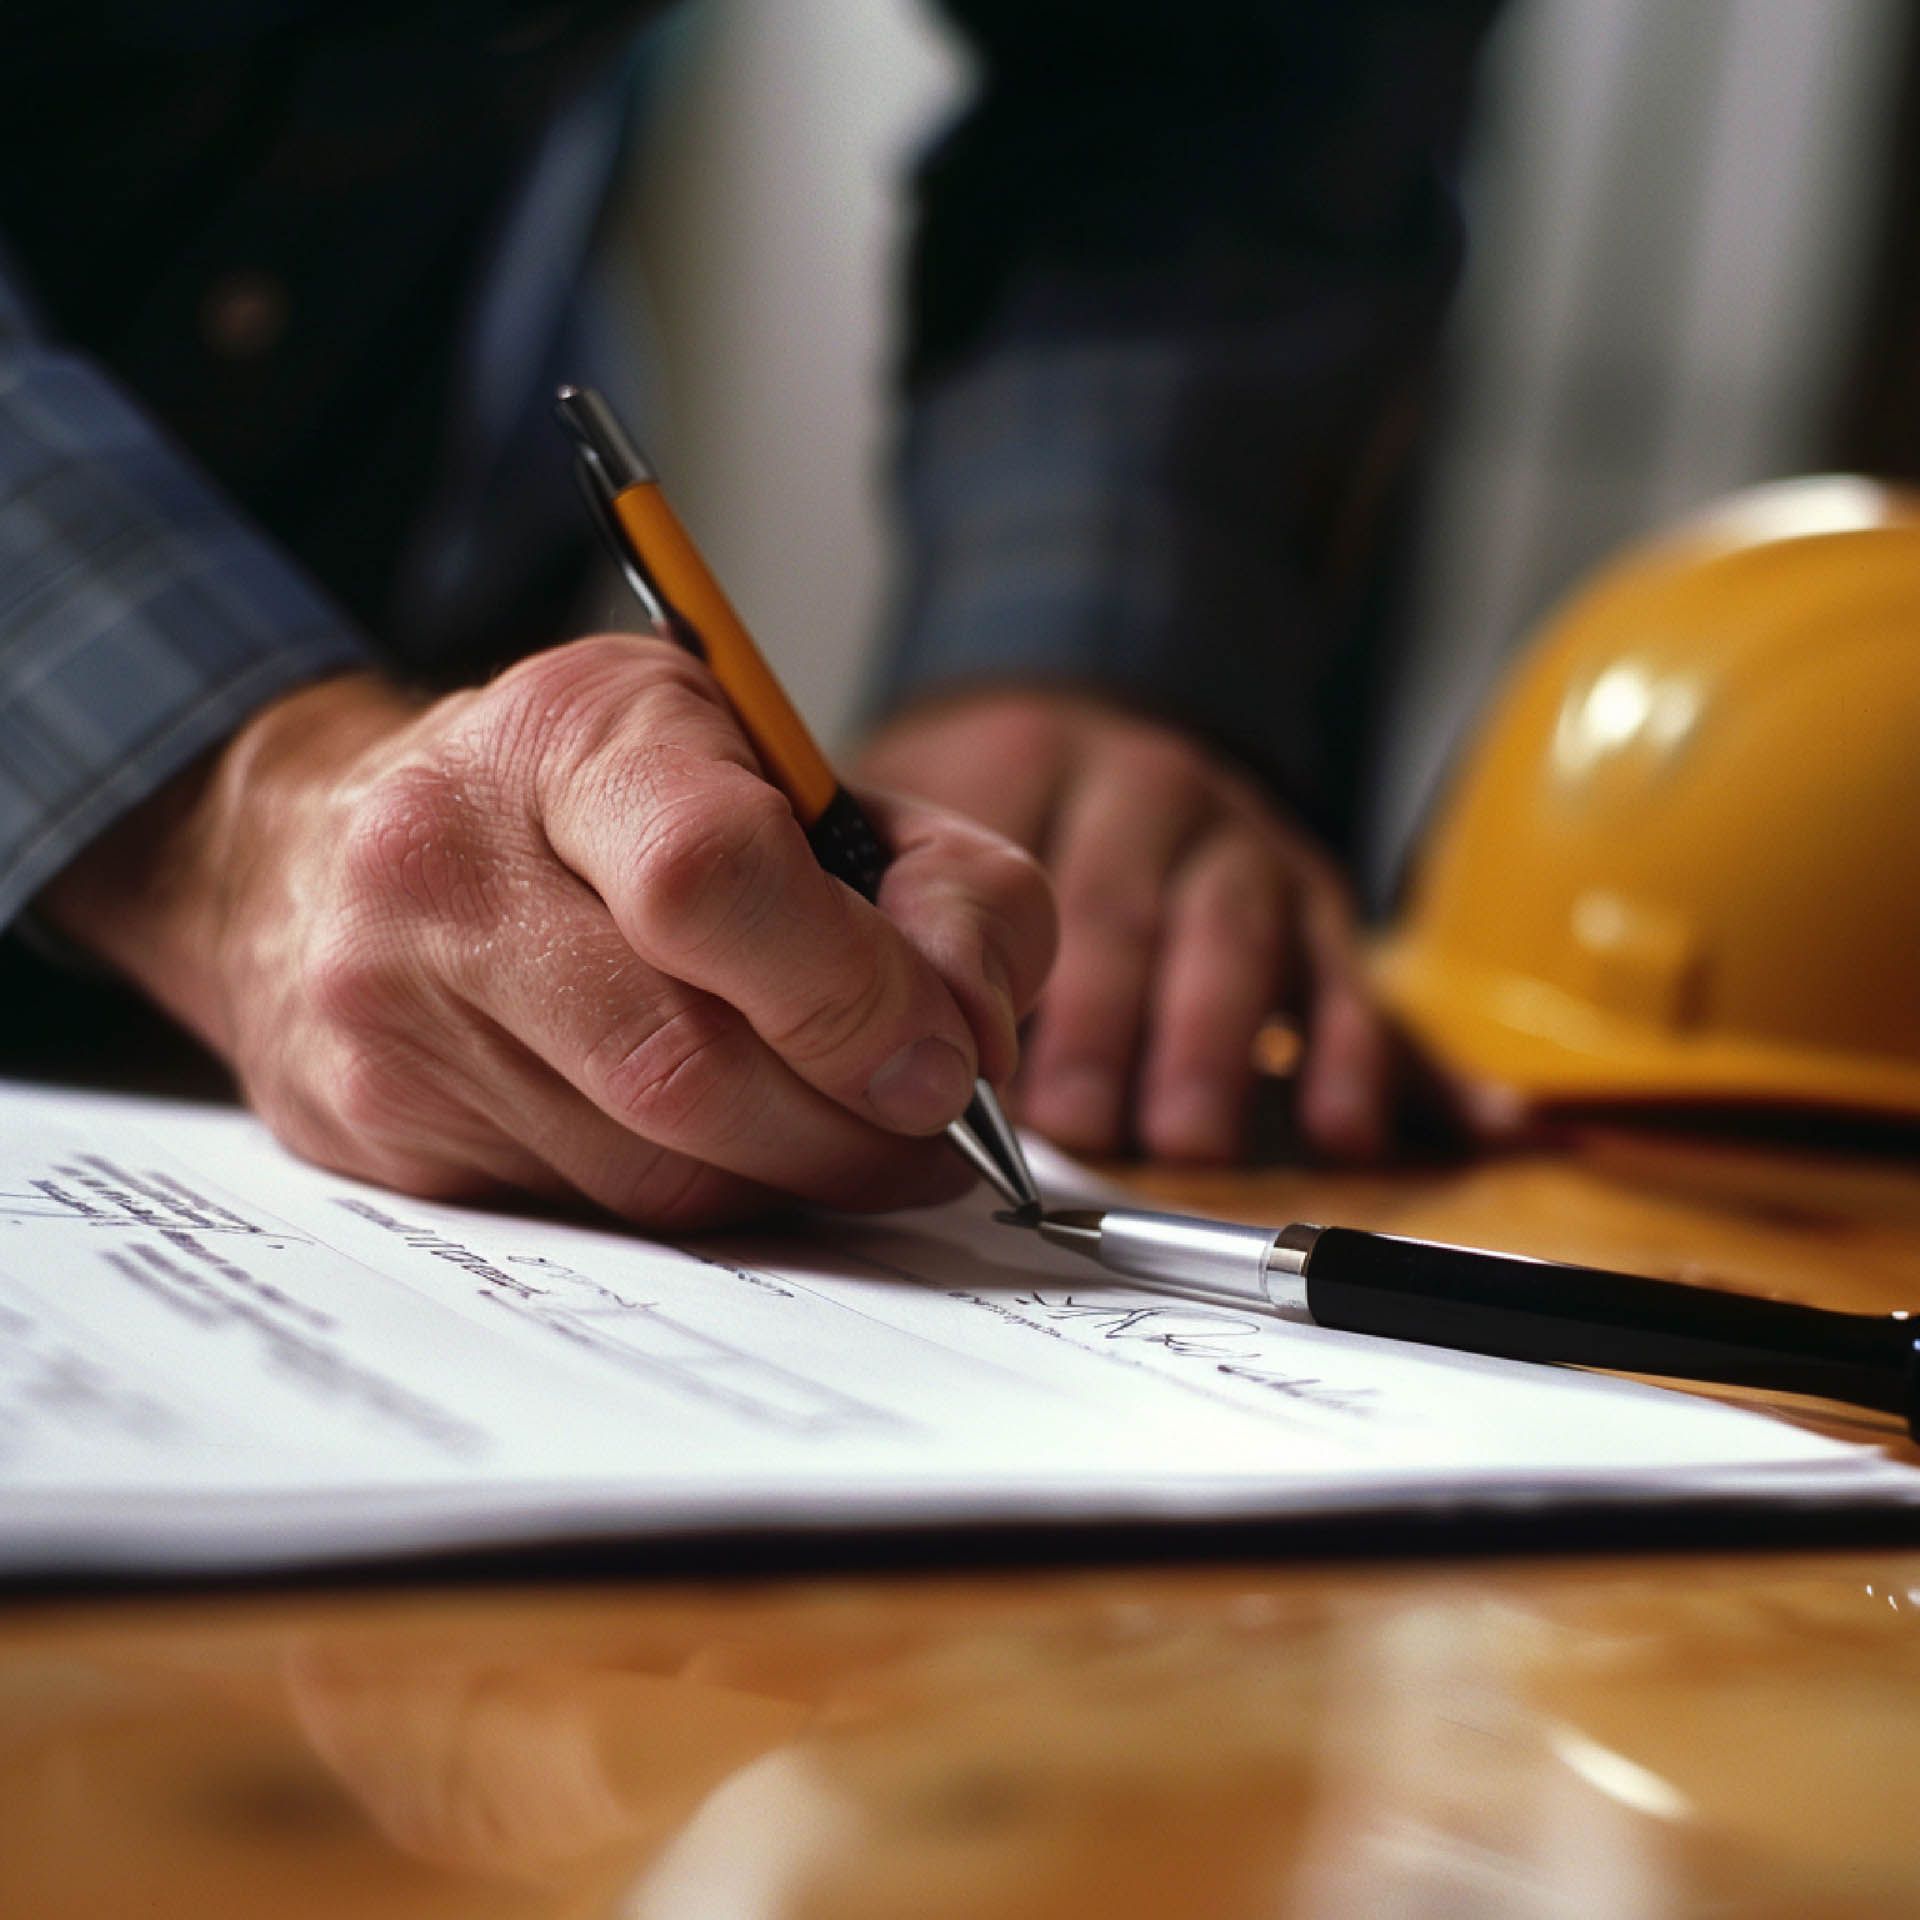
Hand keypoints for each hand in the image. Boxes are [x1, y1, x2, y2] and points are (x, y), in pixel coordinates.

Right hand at [40, 636, 1053, 1225]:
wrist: (336, 843)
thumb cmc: (612, 806)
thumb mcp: (795, 780)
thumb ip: (942, 886)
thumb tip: (977, 1043)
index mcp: (571, 731)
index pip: (709, 876)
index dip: (852, 998)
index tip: (943, 1065)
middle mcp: (444, 858)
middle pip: (689, 1065)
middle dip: (848, 1129)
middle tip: (928, 1133)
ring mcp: (386, 1002)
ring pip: (648, 1170)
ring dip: (784, 1179)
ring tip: (836, 1135)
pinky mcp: (370, 1122)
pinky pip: (584, 1213)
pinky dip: (690, 1200)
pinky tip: (714, 1144)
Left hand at [856, 690, 1390, 1162]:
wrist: (1100, 751)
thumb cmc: (986, 821)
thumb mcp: (910, 822)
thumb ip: (884, 909)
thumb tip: (831, 1031)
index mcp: (1031, 759)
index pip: (1015, 865)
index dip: (1002, 970)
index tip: (982, 1060)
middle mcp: (1150, 786)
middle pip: (1126, 905)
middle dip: (1101, 1021)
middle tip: (1078, 1120)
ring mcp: (1242, 838)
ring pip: (1235, 936)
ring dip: (1208, 1045)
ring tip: (1182, 1139)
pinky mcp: (1316, 898)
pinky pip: (1345, 976)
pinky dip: (1358, 1055)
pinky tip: (1343, 1127)